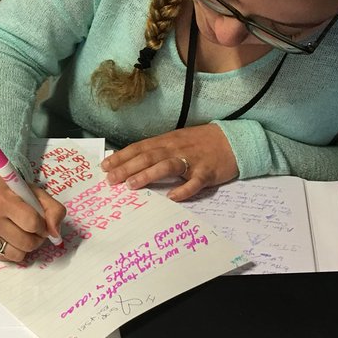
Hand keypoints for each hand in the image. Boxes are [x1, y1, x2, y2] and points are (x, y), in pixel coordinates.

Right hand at [0, 174, 64, 264]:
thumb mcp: (37, 193)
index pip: (32, 223)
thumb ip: (54, 210)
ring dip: (26, 247)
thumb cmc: (15, 193)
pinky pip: (8, 258)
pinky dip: (15, 251)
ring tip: (22, 233)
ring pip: (18, 254)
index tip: (41, 222)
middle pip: (27, 243)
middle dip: (36, 238)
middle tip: (33, 229)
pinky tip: (11, 238)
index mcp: (5, 201)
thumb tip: (55, 235)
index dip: (43, 226)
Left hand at [101, 124, 237, 201]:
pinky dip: (184, 189)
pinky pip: (194, 182)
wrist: (232, 140)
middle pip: (148, 156)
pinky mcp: (207, 172)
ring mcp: (192, 160)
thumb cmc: (200, 143)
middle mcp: (176, 148)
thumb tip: (132, 162)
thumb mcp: (176, 141)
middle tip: (111, 179)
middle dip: (128, 167)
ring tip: (132, 184)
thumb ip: (157, 150)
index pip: (139, 148)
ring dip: (148, 174)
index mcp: (166, 141)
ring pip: (167, 165)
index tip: (105, 166)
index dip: (122, 156)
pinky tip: (172, 197)